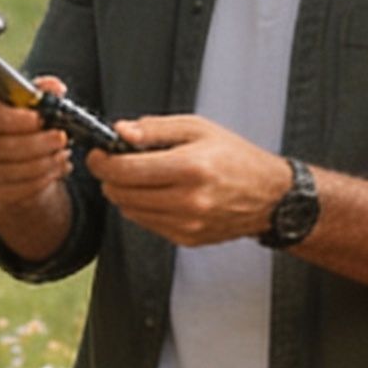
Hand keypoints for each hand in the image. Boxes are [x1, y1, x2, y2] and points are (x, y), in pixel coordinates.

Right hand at [0, 79, 74, 217]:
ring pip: (10, 171)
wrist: (13, 158)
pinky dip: (40, 181)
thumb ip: (40, 91)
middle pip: (0, 146)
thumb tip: (54, 88)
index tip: (41, 120)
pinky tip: (54, 170)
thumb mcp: (29, 102)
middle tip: (60, 139)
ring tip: (62, 154)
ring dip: (43, 164)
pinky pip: (15, 191)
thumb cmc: (18, 124)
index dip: (17, 119)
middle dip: (37, 144)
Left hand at [90, 114, 296, 247]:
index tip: (98, 153)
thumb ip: (155, 129)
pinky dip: (143, 207)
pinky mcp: (187, 238)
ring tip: (140, 176)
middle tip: (115, 162)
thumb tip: (120, 132)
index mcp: (190, 167)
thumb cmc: (235, 157)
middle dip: (110, 176)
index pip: (125, 170)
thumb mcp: (198, 129)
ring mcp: (187, 224)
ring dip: (125, 192)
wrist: (270, 196)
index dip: (102, 161)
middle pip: (121, 193)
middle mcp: (188, 200)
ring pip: (129, 210)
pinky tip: (158, 193)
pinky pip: (147, 223)